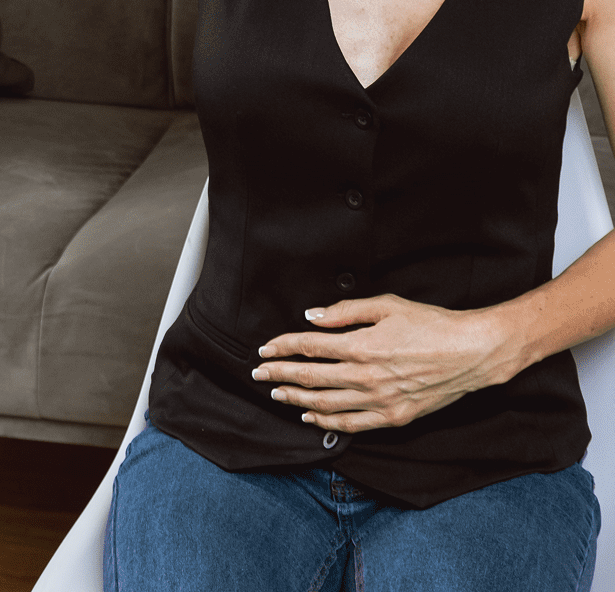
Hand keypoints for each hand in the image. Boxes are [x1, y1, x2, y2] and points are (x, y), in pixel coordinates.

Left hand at [250, 294, 520, 432]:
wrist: (471, 353)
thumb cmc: (430, 323)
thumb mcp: (386, 305)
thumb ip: (344, 312)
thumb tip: (310, 316)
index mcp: (363, 346)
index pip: (309, 347)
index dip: (283, 347)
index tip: (264, 348)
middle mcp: (367, 377)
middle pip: (311, 378)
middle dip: (280, 375)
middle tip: (258, 374)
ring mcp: (381, 401)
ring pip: (327, 404)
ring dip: (297, 399)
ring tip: (276, 394)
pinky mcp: (394, 417)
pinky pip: (352, 423)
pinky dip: (326, 420)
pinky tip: (310, 415)